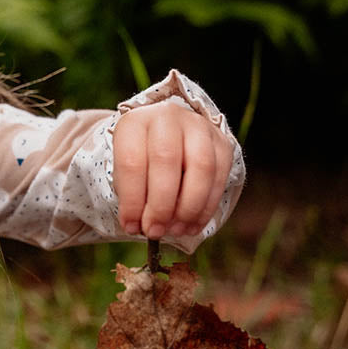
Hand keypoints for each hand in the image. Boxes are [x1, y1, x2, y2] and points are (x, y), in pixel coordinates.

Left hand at [112, 103, 234, 239]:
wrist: (165, 136)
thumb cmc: (140, 160)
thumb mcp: (125, 174)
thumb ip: (132, 197)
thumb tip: (141, 228)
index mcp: (135, 122)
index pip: (132, 162)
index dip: (132, 200)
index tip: (130, 226)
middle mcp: (168, 117)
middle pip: (166, 160)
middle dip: (160, 205)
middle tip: (155, 231)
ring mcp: (198, 126)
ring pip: (200, 167)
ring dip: (188, 207)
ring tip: (176, 230)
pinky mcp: (222, 141)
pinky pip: (220, 176)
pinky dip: (207, 206)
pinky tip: (193, 225)